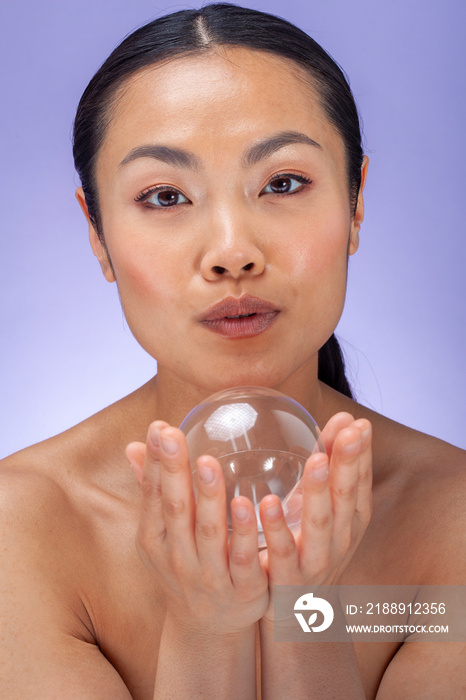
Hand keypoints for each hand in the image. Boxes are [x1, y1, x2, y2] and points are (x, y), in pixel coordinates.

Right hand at [126, 422, 268, 635]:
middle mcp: (178, 557)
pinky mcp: (243, 589)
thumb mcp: (161, 534)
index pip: (154, 496)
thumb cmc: (184, 565)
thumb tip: (132, 445)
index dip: (155, 463)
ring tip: (209, 464)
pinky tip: (252, 506)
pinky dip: (247, 534)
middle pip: (176, 511)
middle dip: (174, 472)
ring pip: (210, 533)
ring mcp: (210, 575)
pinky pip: (246, 559)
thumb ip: (152, 488)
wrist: (207, 628)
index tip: (159, 427)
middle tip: (173, 436)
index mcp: (157, 539)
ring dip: (209, 498)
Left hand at [258, 412, 371, 619]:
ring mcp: (315, 561)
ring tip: (315, 462)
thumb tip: (345, 416)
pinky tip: (266, 504)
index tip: (360, 424)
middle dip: (348, 466)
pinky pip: (282, 553)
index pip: (359, 482)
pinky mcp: (287, 579)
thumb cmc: (307, 546)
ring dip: (318, 492)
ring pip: (319, 525)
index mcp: (348, 520)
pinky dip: (276, 529)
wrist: (297, 615)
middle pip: (345, 499)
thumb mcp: (320, 505)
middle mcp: (338, 540)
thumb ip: (329, 462)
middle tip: (348, 435)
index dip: (361, 454)